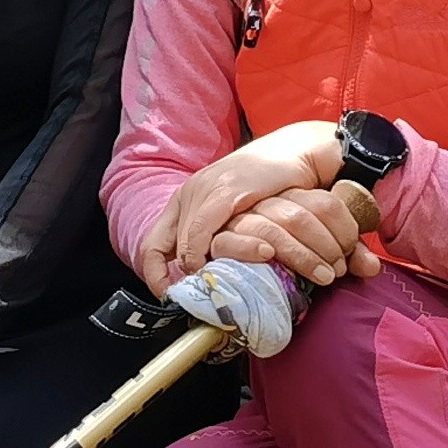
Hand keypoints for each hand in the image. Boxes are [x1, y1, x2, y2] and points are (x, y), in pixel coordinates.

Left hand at [135, 119, 346, 286]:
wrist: (294, 151)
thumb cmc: (267, 185)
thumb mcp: (231, 209)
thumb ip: (214, 232)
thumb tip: (202, 270)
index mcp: (186, 196)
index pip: (153, 243)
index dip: (154, 273)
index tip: (168, 294)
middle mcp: (190, 191)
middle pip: (166, 246)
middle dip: (178, 275)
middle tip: (197, 296)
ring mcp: (205, 189)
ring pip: (184, 241)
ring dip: (194, 268)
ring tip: (210, 286)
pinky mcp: (225, 191)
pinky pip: (201, 229)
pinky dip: (201, 252)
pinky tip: (215, 266)